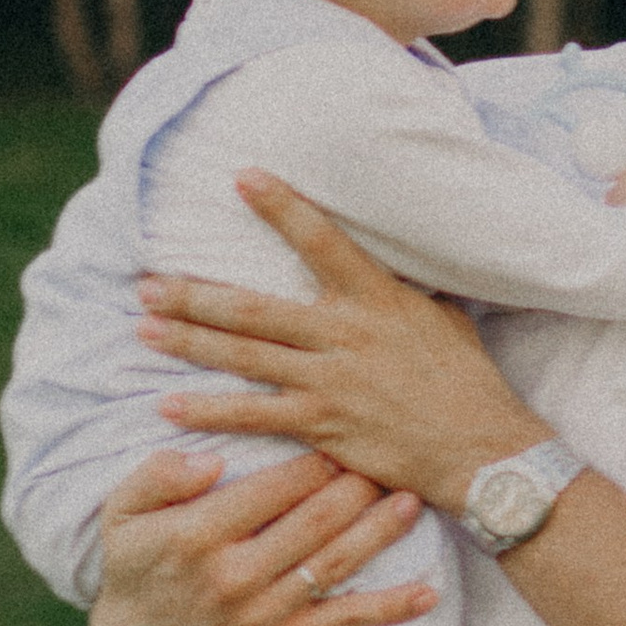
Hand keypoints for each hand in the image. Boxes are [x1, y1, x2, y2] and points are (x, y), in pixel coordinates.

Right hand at [87, 443, 436, 625]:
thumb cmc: (135, 568)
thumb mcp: (120, 515)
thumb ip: (157, 477)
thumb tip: (211, 459)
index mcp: (197, 536)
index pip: (271, 486)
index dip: (314, 456)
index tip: (342, 429)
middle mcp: (235, 575)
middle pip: (315, 520)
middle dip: (358, 484)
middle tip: (391, 453)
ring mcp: (263, 614)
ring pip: (336, 563)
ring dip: (382, 532)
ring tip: (415, 499)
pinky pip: (343, 623)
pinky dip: (389, 608)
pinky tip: (428, 593)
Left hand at [137, 175, 545, 510]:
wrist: (482, 449)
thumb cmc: (466, 382)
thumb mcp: (444, 319)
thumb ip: (403, 292)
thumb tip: (390, 260)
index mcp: (376, 298)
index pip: (321, 239)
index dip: (281, 206)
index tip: (242, 176)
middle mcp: (345, 333)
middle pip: (253, 307)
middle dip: (194, 293)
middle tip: (146, 282)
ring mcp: (330, 381)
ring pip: (243, 355)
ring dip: (188, 341)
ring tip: (143, 328)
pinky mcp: (323, 425)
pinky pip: (254, 415)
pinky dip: (209, 409)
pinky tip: (168, 403)